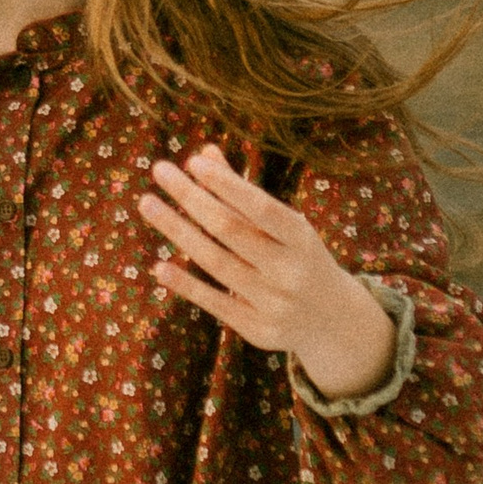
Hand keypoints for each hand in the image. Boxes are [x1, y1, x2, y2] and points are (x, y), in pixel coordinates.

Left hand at [138, 145, 397, 400]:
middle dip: (192, 197)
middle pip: (231, 229)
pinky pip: (215, 303)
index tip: (192, 161)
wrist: (335, 320)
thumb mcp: (284, 226)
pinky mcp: (257, 329)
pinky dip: (186, 284)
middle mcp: (289, 269)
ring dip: (177, 230)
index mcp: (302, 237)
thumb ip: (243, 194)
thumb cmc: (299, 258)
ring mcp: (274, 302)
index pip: (260, 206)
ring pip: (216, 262)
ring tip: (148, 203)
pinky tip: (159, 266)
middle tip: (159, 170)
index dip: (226, 184)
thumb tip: (204, 154)